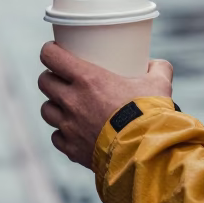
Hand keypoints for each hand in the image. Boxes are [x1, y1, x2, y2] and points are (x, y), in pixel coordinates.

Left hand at [39, 42, 173, 169]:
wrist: (145, 153)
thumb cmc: (150, 114)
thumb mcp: (159, 84)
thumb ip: (159, 69)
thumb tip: (157, 65)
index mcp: (87, 79)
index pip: (51, 56)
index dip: (50, 51)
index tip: (55, 50)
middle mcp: (72, 101)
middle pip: (44, 82)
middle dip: (51, 77)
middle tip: (62, 78)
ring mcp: (69, 126)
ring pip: (46, 110)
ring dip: (54, 105)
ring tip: (66, 105)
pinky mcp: (72, 149)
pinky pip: (57, 137)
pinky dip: (62, 133)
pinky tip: (74, 131)